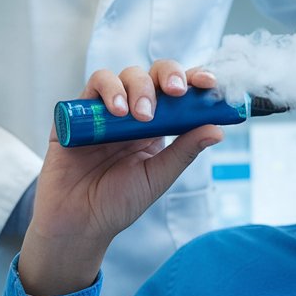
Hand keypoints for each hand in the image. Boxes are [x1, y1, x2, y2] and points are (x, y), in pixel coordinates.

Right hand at [17, 61, 221, 295]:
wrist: (77, 221)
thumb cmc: (117, 203)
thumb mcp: (157, 178)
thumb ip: (184, 151)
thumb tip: (218, 129)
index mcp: (157, 128)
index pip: (179, 93)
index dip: (194, 80)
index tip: (208, 82)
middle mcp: (133, 113)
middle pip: (154, 74)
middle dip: (168, 76)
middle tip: (174, 92)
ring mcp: (106, 110)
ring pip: (126, 74)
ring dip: (139, 87)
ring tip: (139, 115)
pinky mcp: (79, 111)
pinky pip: (95, 84)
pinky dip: (109, 90)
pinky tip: (117, 112)